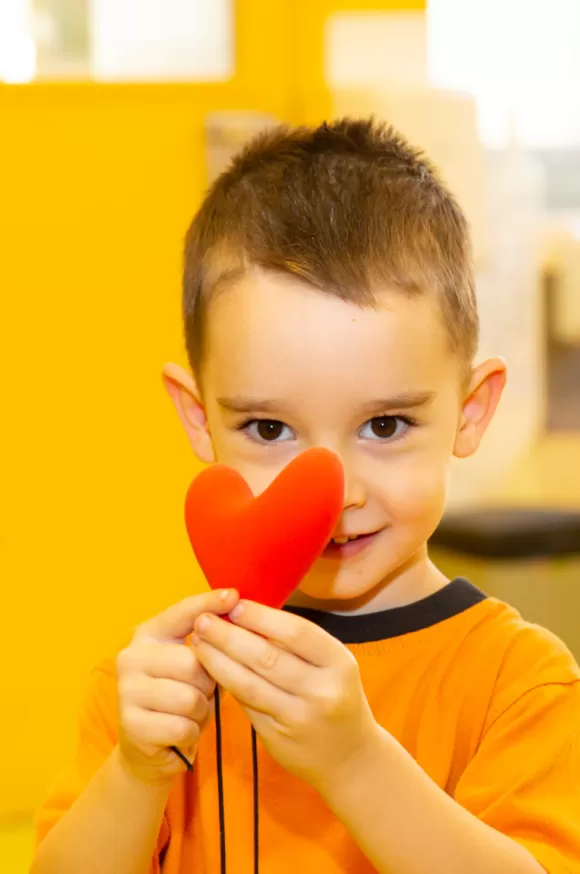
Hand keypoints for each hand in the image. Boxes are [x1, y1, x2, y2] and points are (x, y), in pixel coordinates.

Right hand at [116, 588, 239, 784]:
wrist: (150, 749)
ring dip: (200, 711)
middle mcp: (131, 656)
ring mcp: (126, 690)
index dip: (209, 603)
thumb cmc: (181, 698)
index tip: (234, 595)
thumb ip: (211, 644)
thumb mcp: (196, 666)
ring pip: (189, 698)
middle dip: (207, 684)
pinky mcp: (130, 724)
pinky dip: (191, 732)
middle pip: (192, 663)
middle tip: (200, 694)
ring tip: (190, 713)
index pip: (183, 612)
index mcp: (149, 634)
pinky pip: (182, 727)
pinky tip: (180, 731)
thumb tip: (237, 613)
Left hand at [191, 601, 379, 794]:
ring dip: (218, 660)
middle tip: (204, 619)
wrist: (351, 757)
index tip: (234, 604)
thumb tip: (247, 613)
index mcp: (339, 663)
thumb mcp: (331, 666)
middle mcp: (322, 691)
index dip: (261, 617)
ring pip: (249, 684)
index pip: (295, 632)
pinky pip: (246, 705)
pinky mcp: (278, 739)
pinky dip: (226, 683)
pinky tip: (210, 668)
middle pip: (266, 657)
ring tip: (198, 641)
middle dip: (229, 636)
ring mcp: (299, 718)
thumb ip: (297, 644)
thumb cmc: (335, 696)